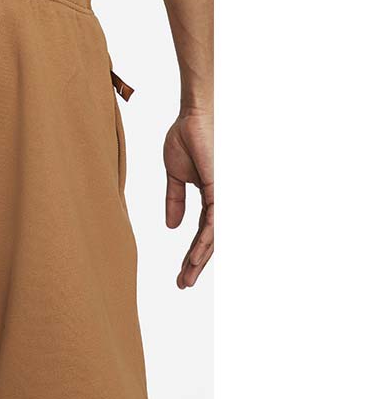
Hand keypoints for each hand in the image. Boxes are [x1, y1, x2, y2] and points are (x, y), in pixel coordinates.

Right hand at [163, 110, 213, 288]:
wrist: (193, 115)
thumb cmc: (187, 135)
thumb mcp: (175, 175)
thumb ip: (175, 201)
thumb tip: (172, 227)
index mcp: (211, 196)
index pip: (202, 232)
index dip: (192, 253)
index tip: (182, 272)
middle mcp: (222, 199)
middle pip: (211, 239)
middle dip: (196, 263)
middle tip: (183, 283)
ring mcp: (225, 196)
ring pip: (215, 236)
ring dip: (200, 259)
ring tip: (186, 277)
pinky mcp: (222, 190)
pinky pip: (215, 222)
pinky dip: (206, 241)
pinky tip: (195, 257)